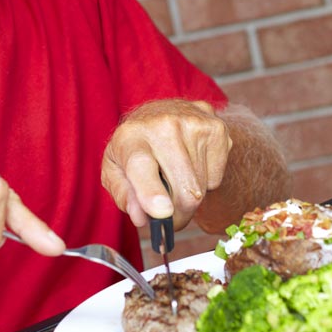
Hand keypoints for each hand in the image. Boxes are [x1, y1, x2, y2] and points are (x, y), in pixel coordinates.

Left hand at [101, 99, 232, 229]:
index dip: (150, 191)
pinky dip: (205, 182)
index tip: (162, 213)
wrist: (163, 113)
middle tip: (169, 216)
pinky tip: (191, 162)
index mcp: (130, 137)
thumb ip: (124, 195)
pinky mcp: (216, 129)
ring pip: (200, 189)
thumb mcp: (115, 169)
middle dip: (178, 215)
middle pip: (182, 189)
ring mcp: (193, 123)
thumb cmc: (136, 147)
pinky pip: (215, 179)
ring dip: (190, 196)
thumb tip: (141, 218)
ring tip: (176, 178)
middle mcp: (163, 124)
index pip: (140, 165)